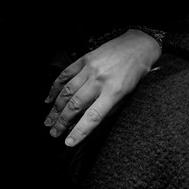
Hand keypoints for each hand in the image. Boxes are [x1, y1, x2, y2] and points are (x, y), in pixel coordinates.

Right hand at [43, 29, 161, 145]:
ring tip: (49, 121)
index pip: (94, 117)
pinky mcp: (84, 59)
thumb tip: (87, 123)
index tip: (68, 143)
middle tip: (53, 133)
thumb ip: (109, 109)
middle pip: (75, 105)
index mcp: (115, 92)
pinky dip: (55, 88)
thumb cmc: (136, 74)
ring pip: (67, 91)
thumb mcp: (129, 96)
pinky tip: (49, 99)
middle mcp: (101, 80)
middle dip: (62, 122)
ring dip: (56, 108)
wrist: (139, 45)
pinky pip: (65, 75)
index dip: (79, 132)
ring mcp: (91, 69)